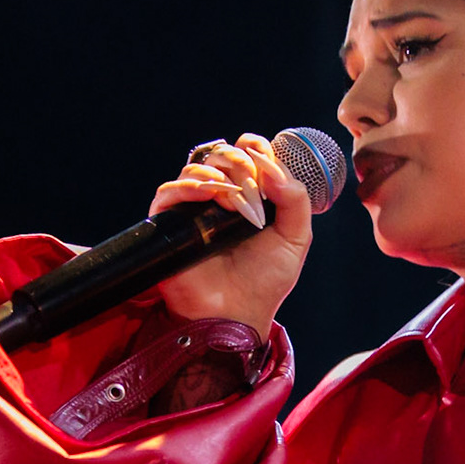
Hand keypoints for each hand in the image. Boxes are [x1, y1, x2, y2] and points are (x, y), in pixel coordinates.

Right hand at [150, 133, 312, 337]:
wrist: (238, 314)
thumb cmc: (265, 281)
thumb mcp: (295, 238)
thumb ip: (295, 198)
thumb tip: (271, 165)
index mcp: (250, 198)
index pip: (249, 155)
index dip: (256, 148)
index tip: (265, 159)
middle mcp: (220, 199)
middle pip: (222, 155)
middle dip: (239, 160)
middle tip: (251, 183)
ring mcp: (194, 211)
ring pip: (196, 168)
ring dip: (218, 174)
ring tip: (232, 199)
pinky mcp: (171, 226)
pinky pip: (168, 192)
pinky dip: (188, 186)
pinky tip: (208, 194)